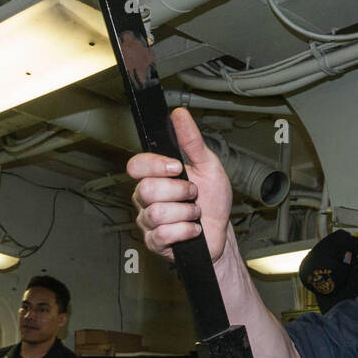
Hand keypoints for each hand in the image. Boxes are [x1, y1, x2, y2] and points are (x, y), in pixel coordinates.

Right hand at [127, 108, 233, 266]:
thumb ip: (192, 141)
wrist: (221, 232)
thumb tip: (179, 115)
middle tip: (193, 194)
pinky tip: (193, 229)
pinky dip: (185, 231)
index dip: (154, 166)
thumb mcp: (208, 165)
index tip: (176, 167)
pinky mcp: (155, 242)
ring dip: (185, 212)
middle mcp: (147, 198)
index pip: (135, 166)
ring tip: (195, 212)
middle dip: (179, 192)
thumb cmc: (213, 200)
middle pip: (146, 190)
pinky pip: (163, 234)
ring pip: (156, 213)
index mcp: (155, 176)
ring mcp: (148, 221)